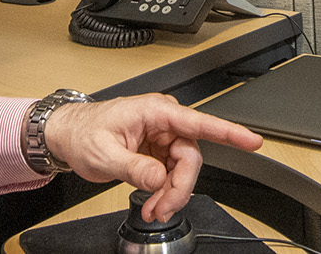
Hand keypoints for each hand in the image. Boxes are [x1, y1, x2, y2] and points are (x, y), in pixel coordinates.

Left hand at [40, 94, 263, 222]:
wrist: (68, 136)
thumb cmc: (82, 133)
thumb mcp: (104, 153)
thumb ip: (134, 167)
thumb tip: (158, 179)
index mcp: (154, 112)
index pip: (199, 123)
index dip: (229, 133)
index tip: (252, 141)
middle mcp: (163, 122)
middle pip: (190, 158)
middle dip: (179, 188)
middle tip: (162, 209)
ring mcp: (162, 137)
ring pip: (183, 170)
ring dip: (171, 194)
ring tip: (153, 209)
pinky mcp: (158, 151)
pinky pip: (172, 175)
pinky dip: (164, 193)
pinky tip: (153, 203)